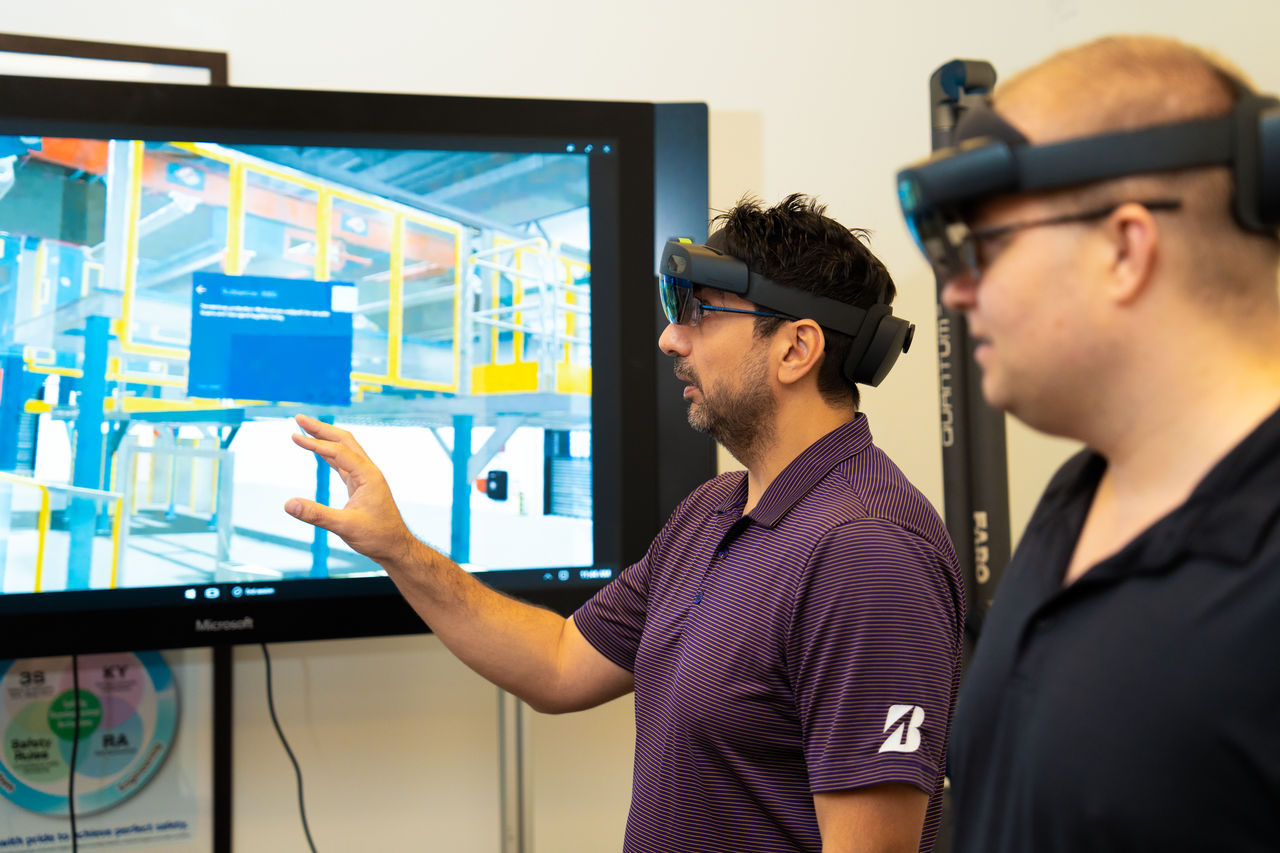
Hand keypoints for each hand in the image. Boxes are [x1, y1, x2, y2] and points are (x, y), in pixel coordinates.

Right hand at [284, 414, 417, 566]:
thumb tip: (288, 504)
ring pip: (344, 450)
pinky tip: (319, 451)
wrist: (395, 547)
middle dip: (321, 429)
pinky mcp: (361, 486)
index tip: (294, 436)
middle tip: (299, 418)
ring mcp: (365, 477)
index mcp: (368, 476)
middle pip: (344, 441)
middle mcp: (368, 472)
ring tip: (305, 429)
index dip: (315, 444)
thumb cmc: (377, 537)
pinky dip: (329, 454)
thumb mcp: (344, 527)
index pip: (339, 452)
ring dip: (325, 438)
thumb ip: (316, 515)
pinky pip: (343, 463)